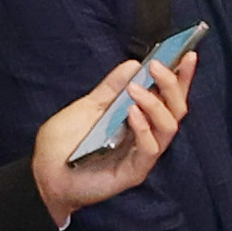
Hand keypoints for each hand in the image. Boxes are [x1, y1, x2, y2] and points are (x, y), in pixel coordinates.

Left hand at [32, 49, 195, 222]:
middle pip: (176, 109)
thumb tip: (133, 64)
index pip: (167, 96)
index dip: (180, 77)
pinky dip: (144, 128)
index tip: (187, 55)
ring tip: (136, 90)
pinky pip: (150, 149)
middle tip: (157, 66)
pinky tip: (131, 113)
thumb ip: (110, 89)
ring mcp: (142, 154)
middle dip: (172, 85)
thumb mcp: (86, 107)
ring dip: (156, 104)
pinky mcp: (135, 171)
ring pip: (169, 127)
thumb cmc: (64, 145)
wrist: (44, 175)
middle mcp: (146, 135)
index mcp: (139, 118)